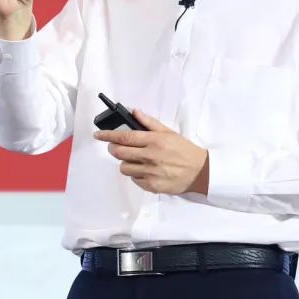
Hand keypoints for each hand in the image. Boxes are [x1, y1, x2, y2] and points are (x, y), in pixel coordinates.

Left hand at [94, 109, 209, 195]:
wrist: (200, 171)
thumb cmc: (184, 150)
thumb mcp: (169, 132)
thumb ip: (150, 123)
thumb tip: (134, 112)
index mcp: (154, 141)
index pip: (124, 137)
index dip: (108, 136)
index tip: (98, 135)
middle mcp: (150, 156)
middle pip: (119, 153)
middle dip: (113, 149)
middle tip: (116, 148)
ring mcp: (150, 172)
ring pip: (124, 168)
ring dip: (126, 163)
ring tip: (135, 160)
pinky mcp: (151, 186)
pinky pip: (134, 179)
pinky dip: (136, 175)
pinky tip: (144, 170)